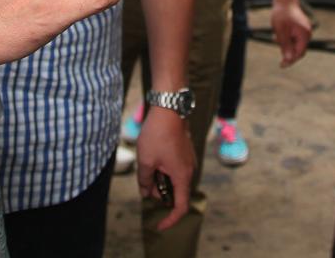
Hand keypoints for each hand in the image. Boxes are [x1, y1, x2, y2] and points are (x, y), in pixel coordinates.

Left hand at [136, 105, 193, 229]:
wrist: (169, 109)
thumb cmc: (157, 135)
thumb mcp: (146, 161)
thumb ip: (145, 181)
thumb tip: (146, 193)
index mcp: (182, 176)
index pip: (181, 207)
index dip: (170, 219)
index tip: (158, 225)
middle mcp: (189, 170)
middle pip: (176, 193)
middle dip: (160, 194)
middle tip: (145, 184)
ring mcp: (188, 161)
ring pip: (175, 180)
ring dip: (161, 181)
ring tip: (148, 167)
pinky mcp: (185, 153)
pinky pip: (176, 170)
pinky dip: (164, 172)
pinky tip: (153, 160)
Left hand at [270, 0, 312, 67]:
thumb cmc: (282, 14)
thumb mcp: (281, 31)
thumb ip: (285, 45)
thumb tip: (288, 59)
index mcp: (304, 35)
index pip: (299, 53)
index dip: (291, 60)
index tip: (281, 65)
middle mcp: (307, 33)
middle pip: (298, 49)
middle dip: (287, 50)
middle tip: (276, 48)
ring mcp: (305, 30)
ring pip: (295, 43)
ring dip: (285, 43)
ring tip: (275, 35)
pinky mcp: (301, 27)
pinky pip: (294, 37)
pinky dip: (286, 38)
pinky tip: (278, 33)